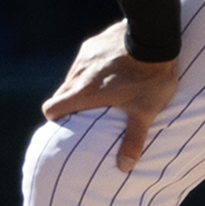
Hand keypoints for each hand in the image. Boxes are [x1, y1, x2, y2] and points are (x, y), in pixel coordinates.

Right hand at [43, 21, 181, 168]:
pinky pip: (85, 60)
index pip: (52, 107)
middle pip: (61, 93)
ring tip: (102, 91)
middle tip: (85, 112)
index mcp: (84, 92)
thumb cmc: (149, 78)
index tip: (65, 123)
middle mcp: (78, 74)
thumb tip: (125, 168)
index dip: (55, 117)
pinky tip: (111, 69)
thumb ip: (133, 140)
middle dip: (68, 104)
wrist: (152, 37)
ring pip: (73, 76)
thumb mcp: (144, 112)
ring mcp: (85, 56)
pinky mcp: (94, 43)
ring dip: (81, 85)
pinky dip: (92, 68)